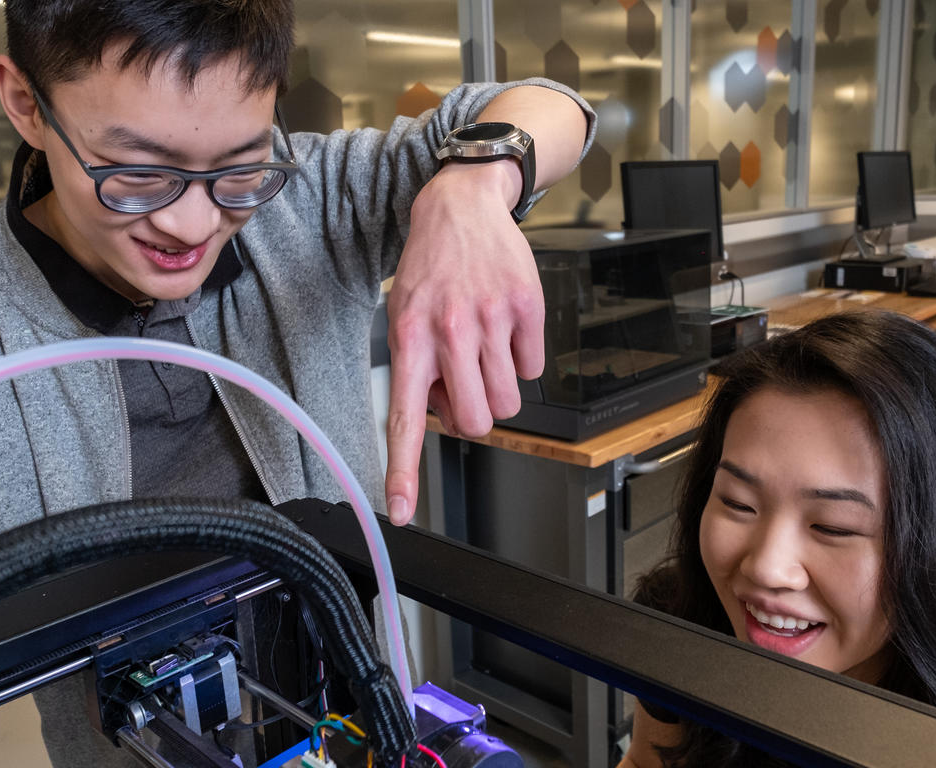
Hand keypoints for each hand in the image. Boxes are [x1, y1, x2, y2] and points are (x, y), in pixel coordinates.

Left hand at [383, 159, 544, 524]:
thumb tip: (445, 416)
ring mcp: (491, 319)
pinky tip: (505, 329)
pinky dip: (522, 360)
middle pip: (476, 422)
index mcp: (410, 339)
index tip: (401, 510)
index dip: (404, 470)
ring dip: (498, 389)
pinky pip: (534, 370)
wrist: (461, 206)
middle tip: (464, 384)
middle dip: (474, 416)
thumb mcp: (404, 318)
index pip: (403, 417)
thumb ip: (418, 371)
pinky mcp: (527, 308)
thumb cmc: (430, 270)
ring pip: (508, 402)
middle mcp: (449, 331)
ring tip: (483, 351)